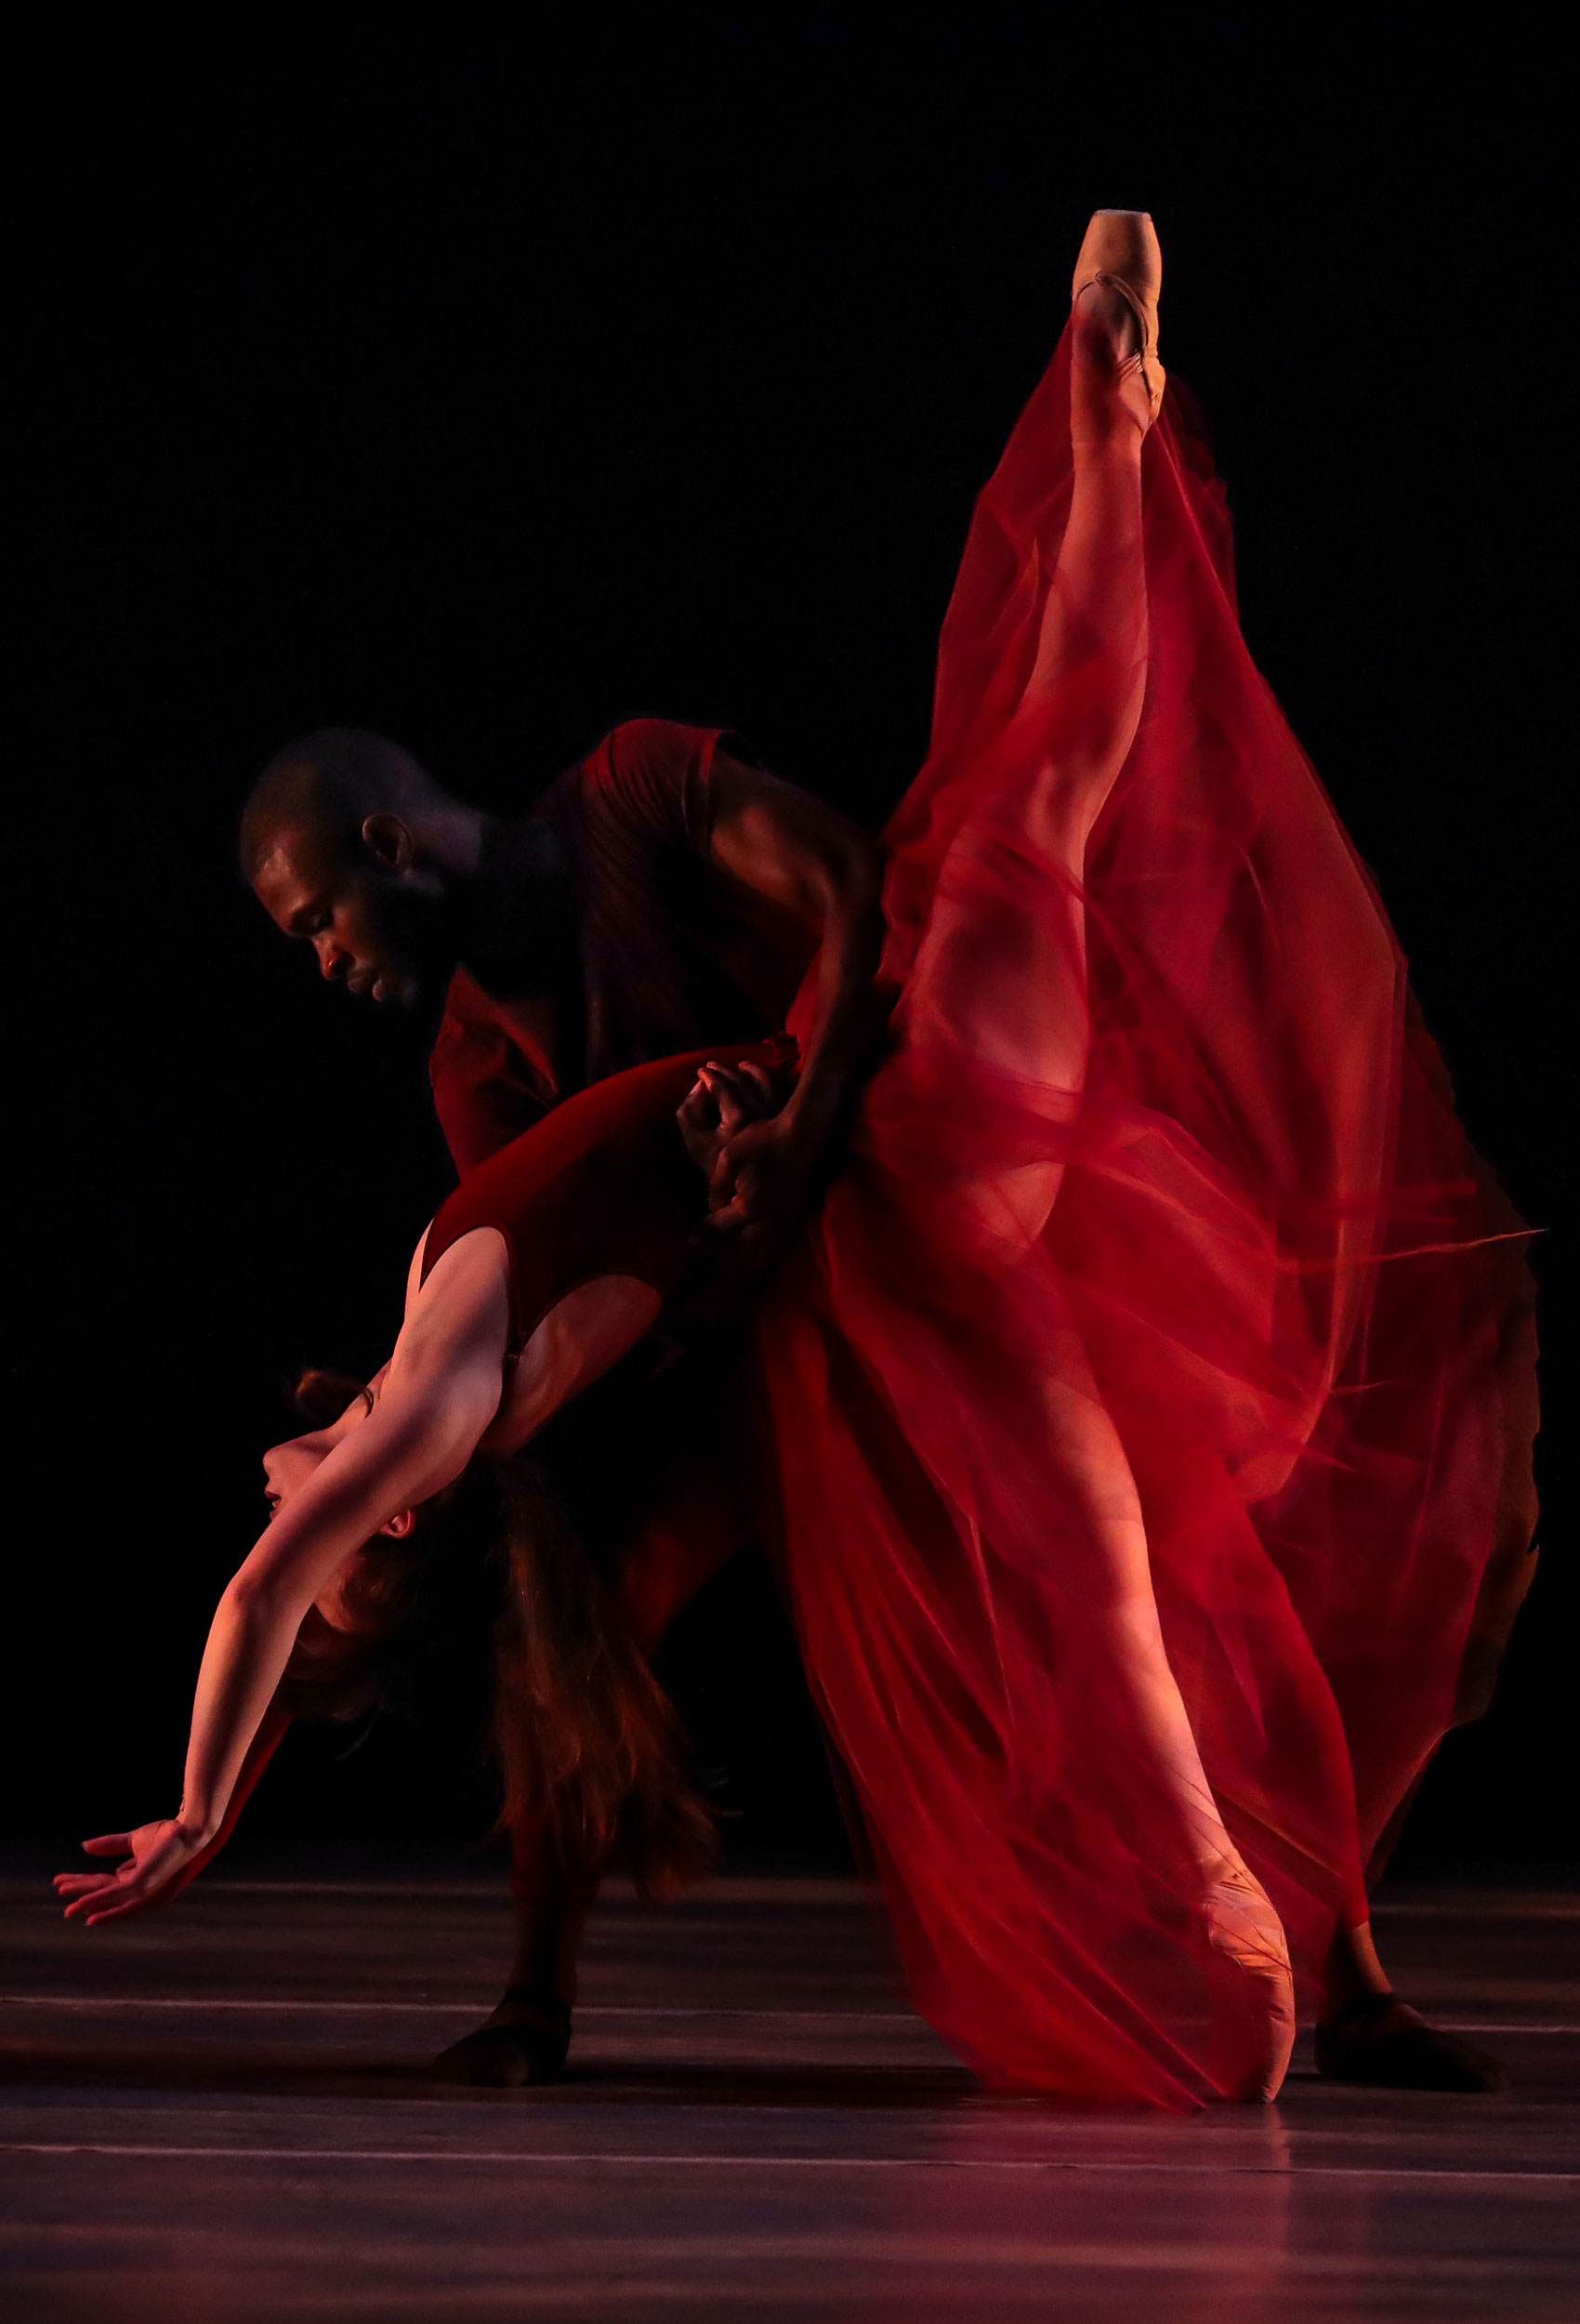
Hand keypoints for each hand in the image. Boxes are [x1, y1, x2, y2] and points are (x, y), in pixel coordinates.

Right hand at [53, 1818, 209, 1924]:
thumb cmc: (168, 1834)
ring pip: (108, 1898)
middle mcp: (142, 1894)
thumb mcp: (134, 1840)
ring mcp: (144, 1892)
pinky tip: (83, 1904)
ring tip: (67, 1908)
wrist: (188, 1828)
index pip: (106, 1886)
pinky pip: (116, 1895)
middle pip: (105, 1894)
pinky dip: (98, 1901)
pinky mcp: (144, 1886)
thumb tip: (84, 1847)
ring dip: (86, 1902)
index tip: (61, 1882)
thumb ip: (111, 1846)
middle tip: (59, 1893)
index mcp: (139, 1884)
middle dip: (82, 1895)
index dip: (84, 1884)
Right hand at [676, 1058, 789, 1184]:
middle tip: (711, 1067)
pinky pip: (778, 1085)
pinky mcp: (788, 1114)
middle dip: (723, 1069)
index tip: (700, 1072)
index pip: (722, 1086)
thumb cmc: (720, 1165)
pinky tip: (755, 1074)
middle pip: (742, 1079)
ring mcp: (778, 1111)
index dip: (709, 1075)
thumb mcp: (694, 1141)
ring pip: (763, 1077)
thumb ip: (689, 1112)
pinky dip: (765, 1075)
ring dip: (746, 1068)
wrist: (754, 1189)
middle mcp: (762, 1111)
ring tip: (735, 1067)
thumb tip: (700, 1086)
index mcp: (738, 1118)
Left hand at [705, 1109, 819, 1263]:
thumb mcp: (729, 1157)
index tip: (691, 1238)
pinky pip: (777, 1243)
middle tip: (704, 1247)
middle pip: (740, 1247)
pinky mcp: (797, 1215)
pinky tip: (752, 1239)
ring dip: (742, 1253)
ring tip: (728, 1250)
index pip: (720, 1226)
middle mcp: (768, 1220)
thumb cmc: (764, 1140)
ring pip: (762, 1251)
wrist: (803, 1135)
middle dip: (720, 1249)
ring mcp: (786, 1220)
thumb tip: (712, 1206)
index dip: (703, 1231)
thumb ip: (717, 1185)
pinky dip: (762, 1248)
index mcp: (749, 1207)